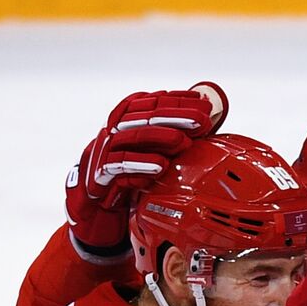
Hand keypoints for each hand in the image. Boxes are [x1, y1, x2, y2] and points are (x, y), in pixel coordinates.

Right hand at [65, 86, 225, 251]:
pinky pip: (119, 165)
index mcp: (126, 118)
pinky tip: (161, 165)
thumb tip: (209, 117)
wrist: (97, 205)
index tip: (205, 103)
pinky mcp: (99, 173)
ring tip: (184, 142)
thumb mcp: (154, 150)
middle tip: (202, 120)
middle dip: (177, 115)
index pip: (154, 101)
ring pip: (132, 136)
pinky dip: (141, 164)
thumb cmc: (130, 171)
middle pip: (145, 115)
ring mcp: (104, 150)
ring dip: (160, 136)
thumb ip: (176, 133)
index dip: (179, 100)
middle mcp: (114, 129)